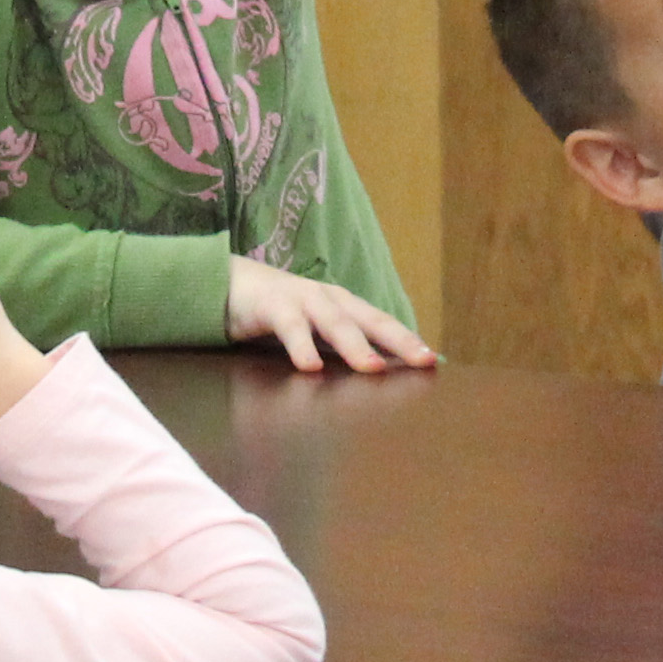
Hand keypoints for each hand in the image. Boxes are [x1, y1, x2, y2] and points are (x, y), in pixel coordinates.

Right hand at [223, 256, 436, 375]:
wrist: (228, 283)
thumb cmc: (281, 314)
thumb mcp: (316, 332)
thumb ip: (340, 351)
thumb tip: (377, 378)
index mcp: (345, 307)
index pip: (384, 325)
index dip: (409, 342)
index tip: (434, 362)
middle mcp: (331, 300)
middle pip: (371, 320)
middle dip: (399, 340)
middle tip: (422, 362)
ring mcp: (303, 300)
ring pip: (335, 322)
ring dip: (355, 345)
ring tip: (373, 367)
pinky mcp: (272, 306)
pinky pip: (290, 327)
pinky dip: (301, 346)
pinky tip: (309, 368)